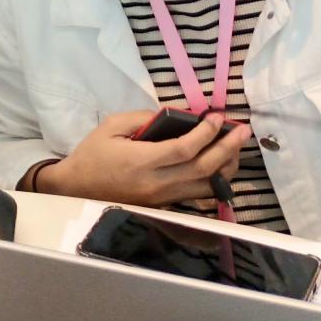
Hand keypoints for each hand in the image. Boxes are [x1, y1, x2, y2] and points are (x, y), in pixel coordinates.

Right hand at [42, 111, 247, 205]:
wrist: (77, 188)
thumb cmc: (93, 153)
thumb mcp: (111, 125)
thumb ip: (143, 118)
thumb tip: (175, 115)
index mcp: (142, 162)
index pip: (185, 149)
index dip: (206, 133)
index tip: (218, 116)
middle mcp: (157, 183)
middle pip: (203, 169)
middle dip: (227, 148)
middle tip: (243, 131)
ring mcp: (163, 198)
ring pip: (206, 186)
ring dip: (227, 166)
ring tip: (238, 147)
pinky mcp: (165, 205)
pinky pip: (197, 194)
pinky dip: (215, 180)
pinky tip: (223, 166)